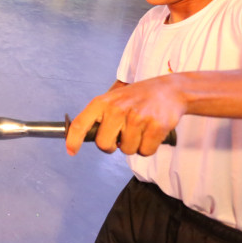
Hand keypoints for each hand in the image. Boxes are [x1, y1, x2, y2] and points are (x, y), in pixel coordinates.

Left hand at [66, 76, 186, 156]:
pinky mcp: (156, 127)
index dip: (73, 140)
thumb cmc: (138, 97)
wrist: (170, 90)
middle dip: (112, 146)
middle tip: (121, 136)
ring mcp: (137, 118)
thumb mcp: (114, 98)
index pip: (81, 124)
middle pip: (104, 145)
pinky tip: (150, 133)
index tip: (71, 151)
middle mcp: (117, 109)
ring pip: (126, 150)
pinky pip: (145, 151)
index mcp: (103, 102)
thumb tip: (83, 136)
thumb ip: (100, 115)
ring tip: (139, 129)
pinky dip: (147, 148)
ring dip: (133, 145)